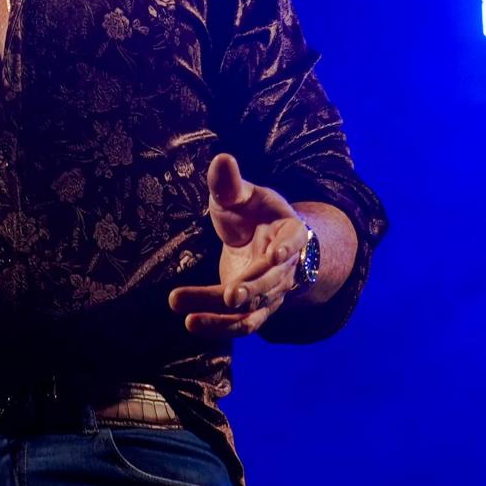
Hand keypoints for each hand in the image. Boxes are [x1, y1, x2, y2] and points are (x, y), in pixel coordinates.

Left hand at [168, 152, 308, 338]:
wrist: (261, 240)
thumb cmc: (252, 213)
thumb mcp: (241, 197)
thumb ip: (232, 185)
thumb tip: (221, 158)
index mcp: (289, 232)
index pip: (295, 240)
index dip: (288, 247)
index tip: (276, 254)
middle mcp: (285, 267)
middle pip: (273, 281)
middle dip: (253, 289)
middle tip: (231, 294)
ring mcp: (271, 292)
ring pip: (254, 310)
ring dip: (225, 318)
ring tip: (191, 320)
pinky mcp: (253, 308)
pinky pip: (240, 323)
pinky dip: (218, 326)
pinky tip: (191, 322)